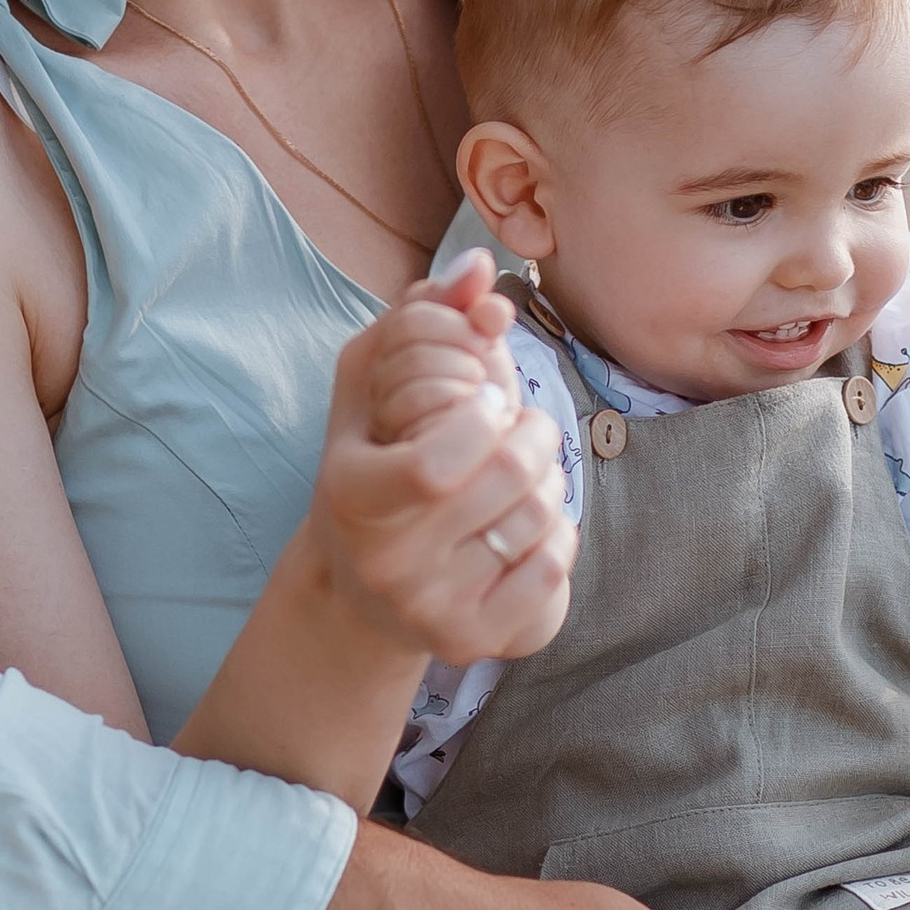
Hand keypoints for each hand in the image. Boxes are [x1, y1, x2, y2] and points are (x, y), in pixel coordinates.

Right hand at [307, 253, 576, 666]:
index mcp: (352, 494)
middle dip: (535, 434)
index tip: (487, 399)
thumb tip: (477, 267)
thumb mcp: (372, 388)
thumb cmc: (372, 466)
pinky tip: (526, 526)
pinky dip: (558, 533)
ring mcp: (430, 609)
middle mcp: (386, 562)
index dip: (484, 416)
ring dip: (549, 481)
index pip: (439, 464)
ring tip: (522, 475)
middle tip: (524, 427)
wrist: (356, 593)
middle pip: (509, 479)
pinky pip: (555, 569)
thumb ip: (419, 319)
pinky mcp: (474, 641)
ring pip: (540, 518)